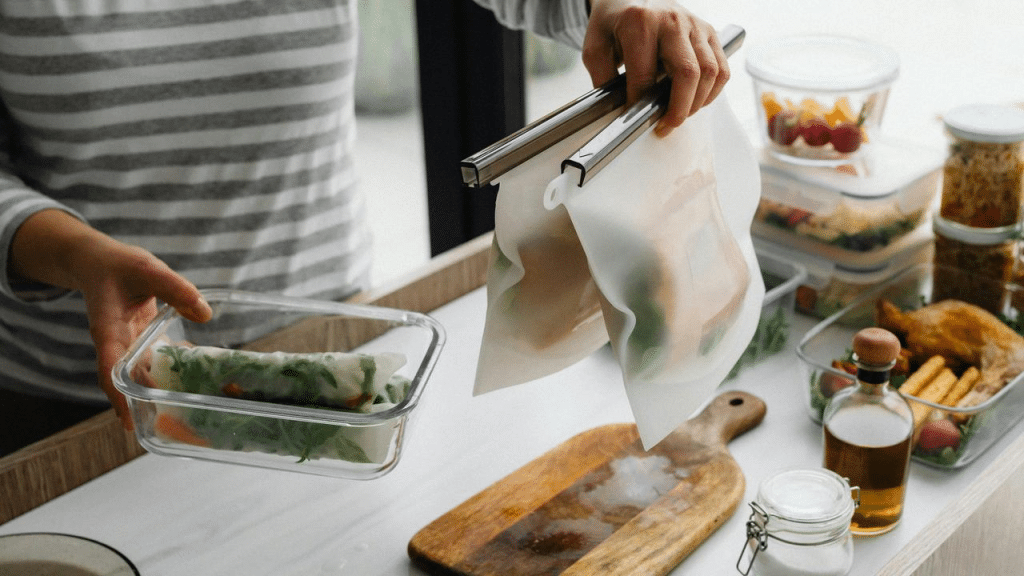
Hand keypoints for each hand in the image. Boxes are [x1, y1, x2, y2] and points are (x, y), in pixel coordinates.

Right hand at [10, 210, 211, 427]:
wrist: (99, 263)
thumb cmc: (118, 265)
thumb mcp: (148, 269)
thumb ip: (176, 289)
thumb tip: (205, 314)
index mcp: (108, 329)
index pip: (109, 367)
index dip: (117, 393)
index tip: (126, 418)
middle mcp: (116, 343)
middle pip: (125, 381)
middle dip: (140, 404)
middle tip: (163, 426)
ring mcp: (127, 345)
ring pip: (140, 375)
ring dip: (158, 391)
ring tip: (182, 413)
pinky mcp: (138, 341)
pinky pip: (153, 361)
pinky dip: (170, 370)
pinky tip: (194, 377)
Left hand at [582, 0, 729, 135]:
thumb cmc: (613, 22)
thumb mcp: (595, 47)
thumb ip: (603, 78)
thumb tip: (618, 109)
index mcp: (639, 23)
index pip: (645, 75)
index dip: (641, 103)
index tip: (636, 118)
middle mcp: (671, 21)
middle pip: (688, 73)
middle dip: (678, 109)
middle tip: (666, 125)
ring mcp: (694, 25)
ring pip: (710, 72)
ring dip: (697, 102)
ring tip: (679, 114)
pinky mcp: (708, 31)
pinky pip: (722, 68)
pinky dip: (712, 91)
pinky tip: (696, 100)